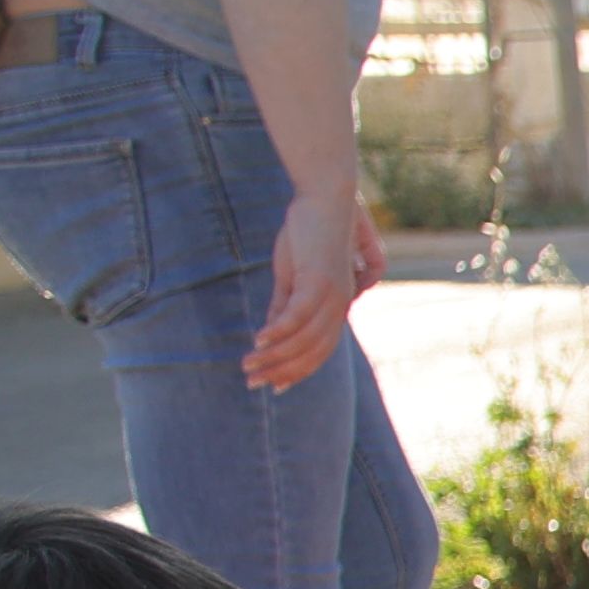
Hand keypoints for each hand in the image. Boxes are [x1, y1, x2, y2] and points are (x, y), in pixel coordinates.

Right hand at [243, 180, 374, 391]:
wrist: (327, 201)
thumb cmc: (309, 235)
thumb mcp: (292, 275)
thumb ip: (283, 305)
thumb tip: (269, 334)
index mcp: (337, 307)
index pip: (318, 351)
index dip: (296, 371)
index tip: (274, 386)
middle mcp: (339, 306)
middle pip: (312, 352)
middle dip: (281, 371)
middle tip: (253, 382)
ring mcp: (332, 295)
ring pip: (303, 338)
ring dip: (274, 355)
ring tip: (249, 366)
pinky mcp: (318, 280)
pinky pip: (297, 314)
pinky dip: (278, 330)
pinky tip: (259, 341)